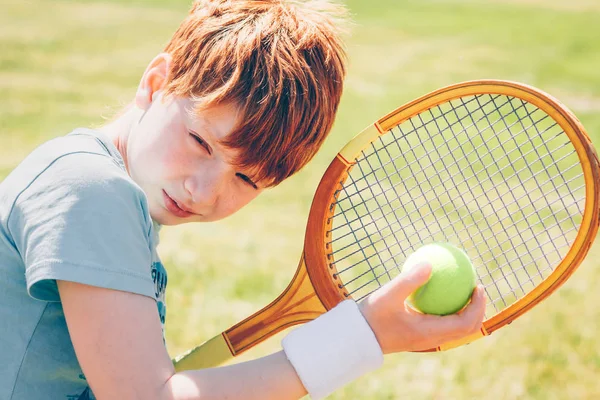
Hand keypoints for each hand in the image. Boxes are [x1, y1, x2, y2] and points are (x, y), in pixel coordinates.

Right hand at [358, 263, 485, 353]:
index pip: (465, 323)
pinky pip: (439, 322)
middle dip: (476, 308)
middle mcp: (430, 339)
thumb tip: (429, 263)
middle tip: (475, 286)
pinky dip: (446, 309)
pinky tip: (437, 291)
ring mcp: (424, 338)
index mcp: (429, 333)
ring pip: (453, 327)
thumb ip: (409, 280)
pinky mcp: (417, 334)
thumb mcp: (388, 295)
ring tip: (461, 288)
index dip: (477, 306)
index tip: (478, 286)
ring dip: (463, 310)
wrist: (356, 337)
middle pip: (465, 328)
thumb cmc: (371, 317)